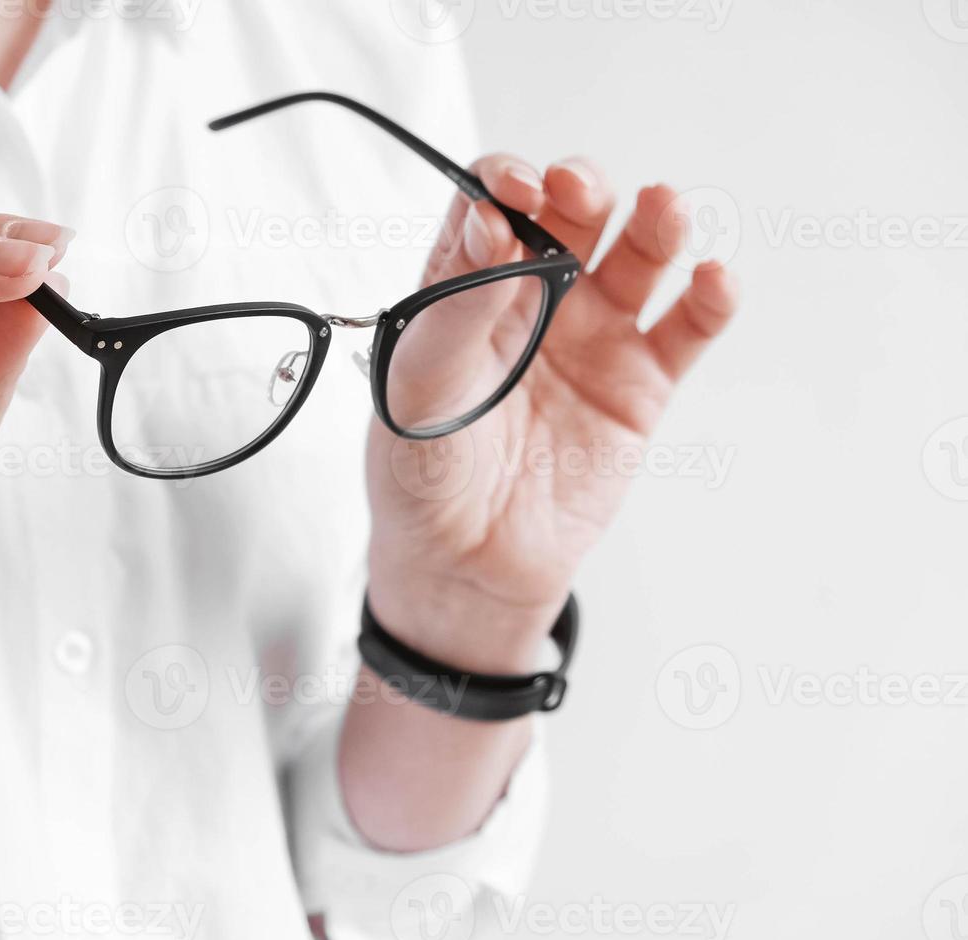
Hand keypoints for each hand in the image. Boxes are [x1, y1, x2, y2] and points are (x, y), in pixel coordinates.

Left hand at [366, 156, 739, 669]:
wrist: (464, 567)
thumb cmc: (422, 475)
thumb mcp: (415, 389)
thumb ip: (453, 309)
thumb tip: (490, 224)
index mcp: (464, 290)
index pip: (490, 206)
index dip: (505, 182)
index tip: (513, 190)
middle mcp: (533, 302)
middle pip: (570, 215)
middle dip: (579, 188)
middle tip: (576, 190)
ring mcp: (591, 340)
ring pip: (636, 258)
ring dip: (656, 223)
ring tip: (664, 208)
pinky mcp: (639, 388)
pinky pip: (684, 331)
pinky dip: (709, 301)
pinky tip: (714, 280)